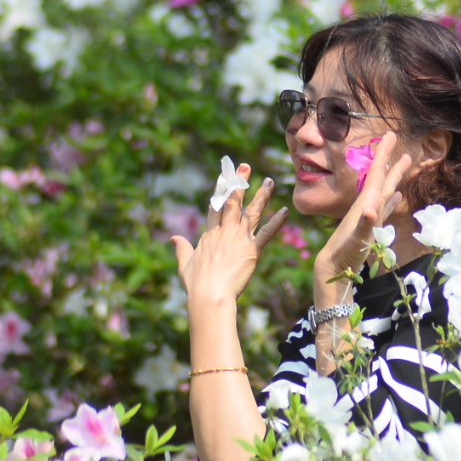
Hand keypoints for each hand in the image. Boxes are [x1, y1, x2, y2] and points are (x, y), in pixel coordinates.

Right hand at [172, 166, 288, 310]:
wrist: (209, 295)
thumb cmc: (196, 285)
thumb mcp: (185, 264)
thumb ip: (182, 249)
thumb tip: (174, 238)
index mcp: (209, 235)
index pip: (215, 207)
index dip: (220, 189)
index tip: (224, 175)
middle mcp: (224, 232)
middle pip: (233, 202)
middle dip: (239, 182)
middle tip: (245, 166)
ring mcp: (238, 240)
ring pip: (252, 213)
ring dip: (262, 196)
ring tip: (270, 181)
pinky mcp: (252, 251)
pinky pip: (266, 234)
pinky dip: (277, 223)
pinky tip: (285, 211)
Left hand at [312, 132, 414, 284]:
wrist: (333, 265)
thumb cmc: (346, 253)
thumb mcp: (357, 239)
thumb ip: (365, 224)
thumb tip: (371, 210)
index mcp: (367, 202)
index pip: (376, 172)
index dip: (384, 153)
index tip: (390, 133)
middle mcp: (368, 204)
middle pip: (381, 176)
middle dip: (389, 157)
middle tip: (394, 136)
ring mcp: (370, 214)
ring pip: (385, 188)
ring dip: (393, 174)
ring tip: (404, 162)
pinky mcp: (371, 225)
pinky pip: (385, 207)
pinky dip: (392, 199)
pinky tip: (396, 196)